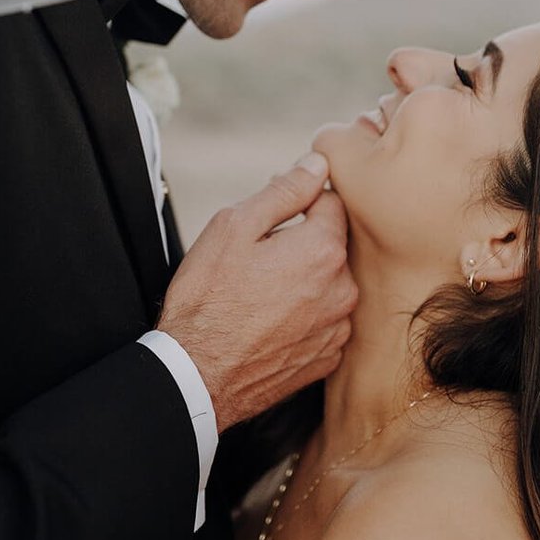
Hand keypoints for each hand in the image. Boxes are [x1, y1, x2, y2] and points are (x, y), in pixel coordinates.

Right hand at [157, 153, 356, 429]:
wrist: (196, 375)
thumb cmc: (207, 298)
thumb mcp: (234, 227)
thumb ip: (285, 191)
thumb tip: (318, 165)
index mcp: (323, 250)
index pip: (334, 202)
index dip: (303, 200)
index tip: (276, 216)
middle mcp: (343, 289)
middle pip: (335, 244)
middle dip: (305, 241)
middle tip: (262, 257)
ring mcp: (338, 327)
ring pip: (332, 283)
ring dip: (308, 280)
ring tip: (264, 293)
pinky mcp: (328, 357)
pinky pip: (327, 321)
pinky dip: (307, 315)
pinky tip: (273, 321)